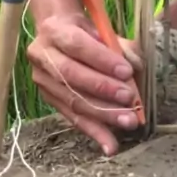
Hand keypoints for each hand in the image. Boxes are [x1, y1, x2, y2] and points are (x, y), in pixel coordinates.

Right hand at [27, 11, 142, 154]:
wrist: (59, 35)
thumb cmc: (88, 33)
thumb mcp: (105, 31)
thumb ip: (121, 47)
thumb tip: (135, 68)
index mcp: (55, 30)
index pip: (77, 45)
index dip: (101, 60)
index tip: (127, 71)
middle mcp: (42, 55)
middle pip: (71, 75)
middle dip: (103, 89)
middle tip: (130, 99)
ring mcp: (42, 80)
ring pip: (72, 101)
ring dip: (103, 115)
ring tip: (128, 122)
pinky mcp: (48, 99)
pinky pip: (73, 118)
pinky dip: (95, 132)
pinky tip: (110, 145)